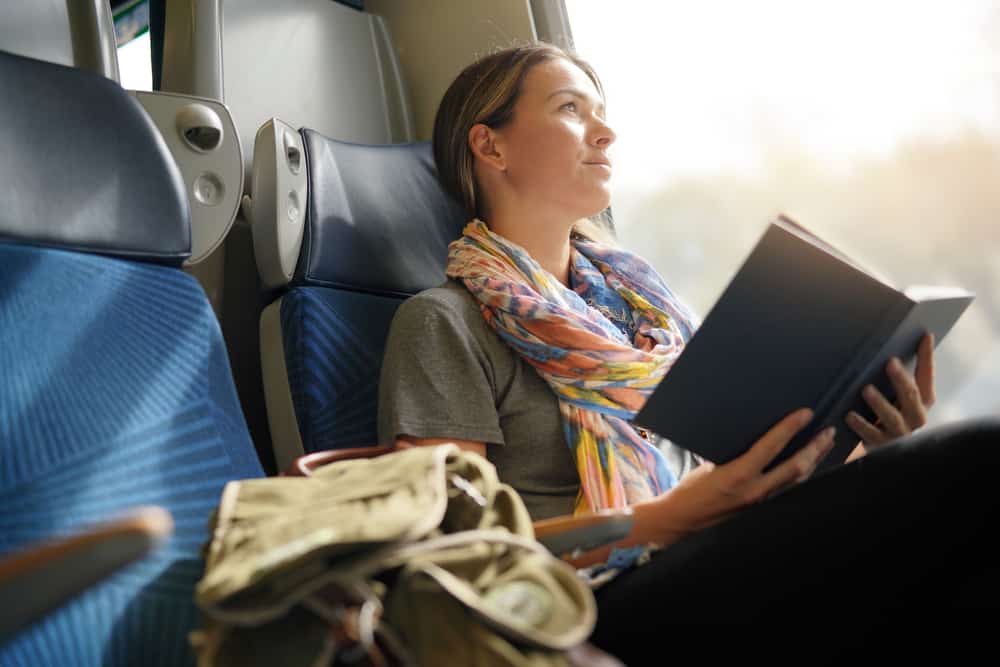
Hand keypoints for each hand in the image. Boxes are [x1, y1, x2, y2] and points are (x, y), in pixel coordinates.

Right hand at [661, 408, 835, 534]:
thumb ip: (734, 455)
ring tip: (825, 444)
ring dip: (813, 461)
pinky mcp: (762, 511)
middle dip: (815, 448)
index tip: (805, 413)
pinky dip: (801, 475)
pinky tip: (807, 466)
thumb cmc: (690, 490)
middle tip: (828, 431)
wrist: (682, 521)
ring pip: (798, 481)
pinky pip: (788, 490)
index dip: (790, 428)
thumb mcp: (709, 465)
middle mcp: (754, 491)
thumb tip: (757, 438)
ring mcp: (761, 504)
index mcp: (737, 475)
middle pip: (796, 467)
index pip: (770, 447)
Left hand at [845, 333, 935, 449]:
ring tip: (867, 389)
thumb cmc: (890, 415)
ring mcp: (899, 434)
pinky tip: (849, 415)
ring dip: (880, 403)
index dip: (927, 358)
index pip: (927, 377)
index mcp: (922, 403)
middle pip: (912, 397)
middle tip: (890, 363)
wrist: (886, 453)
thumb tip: (896, 345)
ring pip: (892, 417)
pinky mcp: (882, 446)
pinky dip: (860, 424)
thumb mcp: (899, 397)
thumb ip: (899, 377)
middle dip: (901, 380)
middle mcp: (915, 418)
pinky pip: (871, 435)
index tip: (924, 336)